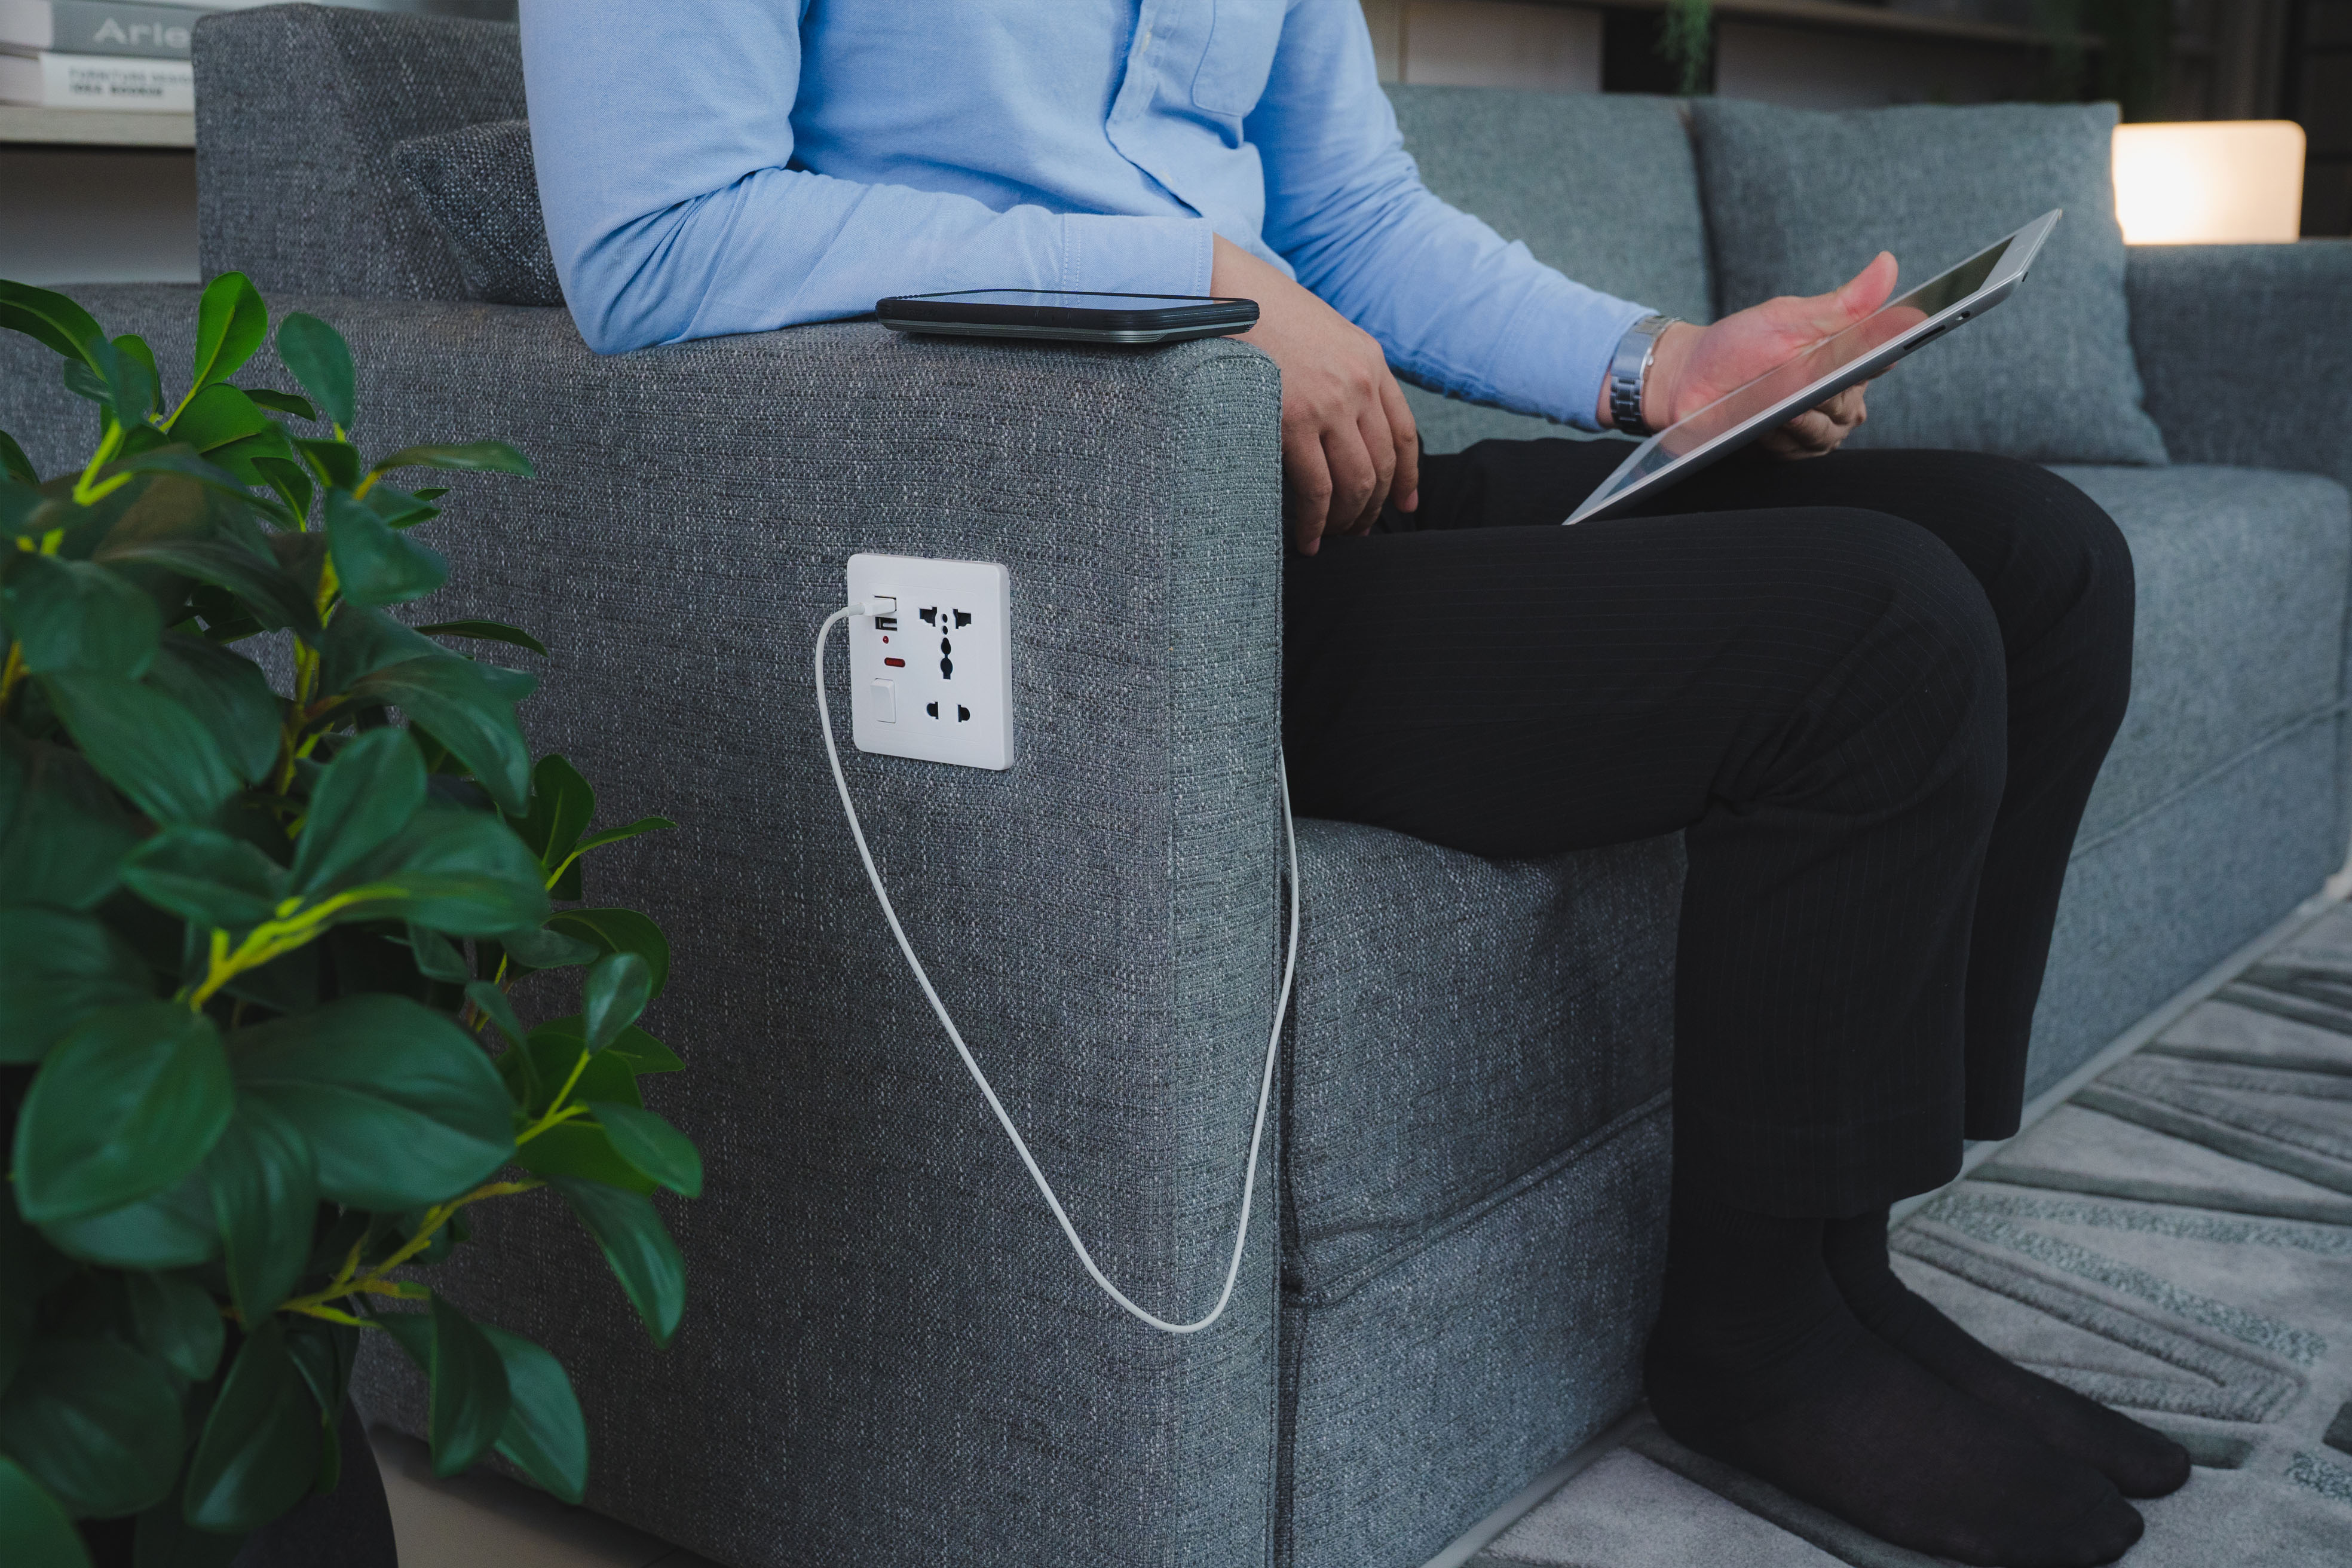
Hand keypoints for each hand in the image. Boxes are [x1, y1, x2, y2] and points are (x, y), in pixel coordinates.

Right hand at [1213, 236, 1418, 554]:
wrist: (1220, 288)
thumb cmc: (1257, 310)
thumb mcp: (1318, 332)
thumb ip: (1338, 370)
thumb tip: (1337, 418)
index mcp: (1369, 360)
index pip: (1404, 431)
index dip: (1408, 475)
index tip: (1405, 503)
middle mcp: (1359, 384)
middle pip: (1383, 465)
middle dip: (1373, 507)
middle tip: (1357, 531)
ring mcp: (1330, 404)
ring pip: (1356, 483)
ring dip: (1348, 519)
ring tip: (1332, 538)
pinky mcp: (1294, 422)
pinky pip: (1317, 490)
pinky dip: (1316, 522)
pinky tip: (1308, 537)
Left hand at [1621, 252, 1901, 459]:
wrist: (1684, 380)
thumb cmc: (1736, 345)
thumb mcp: (1789, 318)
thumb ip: (1843, 303)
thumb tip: (1887, 265)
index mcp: (1845, 360)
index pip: (1880, 361)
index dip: (1878, 360)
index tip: (1869, 358)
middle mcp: (1836, 399)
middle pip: (1851, 404)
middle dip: (1826, 393)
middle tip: (1803, 379)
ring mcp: (1813, 429)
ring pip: (1827, 432)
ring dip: (1802, 418)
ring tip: (1782, 405)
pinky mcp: (1787, 453)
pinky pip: (1797, 450)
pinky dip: (1782, 436)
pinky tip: (1766, 424)